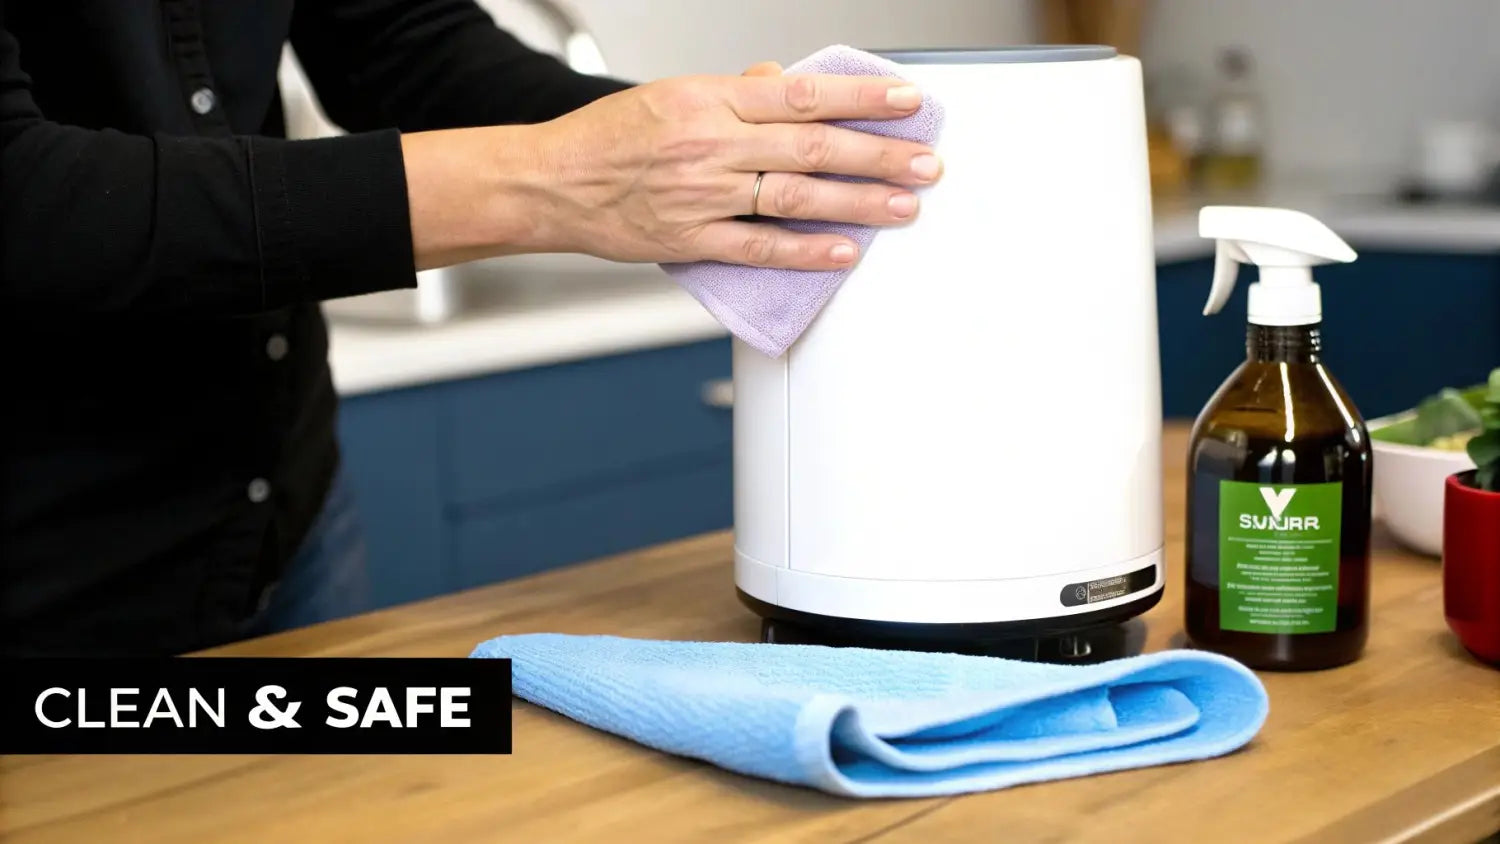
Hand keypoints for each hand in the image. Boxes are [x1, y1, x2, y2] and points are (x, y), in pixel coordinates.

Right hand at [522, 67, 941, 269]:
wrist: (550, 182)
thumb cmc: (609, 138)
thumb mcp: (674, 94)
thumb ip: (736, 93)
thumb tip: (787, 83)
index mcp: (710, 100)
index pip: (803, 94)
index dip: (862, 96)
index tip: (907, 100)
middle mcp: (711, 144)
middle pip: (813, 146)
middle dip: (880, 154)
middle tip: (925, 162)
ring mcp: (702, 194)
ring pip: (796, 196)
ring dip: (859, 202)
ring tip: (905, 205)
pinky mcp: (691, 240)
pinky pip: (759, 247)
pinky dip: (806, 251)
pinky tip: (845, 252)